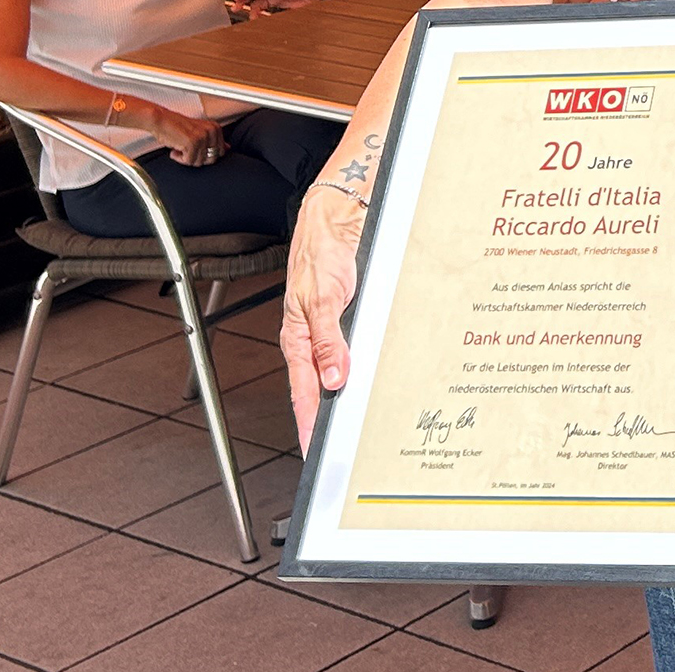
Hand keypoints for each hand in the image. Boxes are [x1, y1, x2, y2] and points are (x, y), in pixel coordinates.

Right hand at [149, 106, 225, 166]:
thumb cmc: (176, 126)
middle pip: (210, 159)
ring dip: (186, 158)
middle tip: (187, 150)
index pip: (220, 152)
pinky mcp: (192, 143)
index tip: (195, 149)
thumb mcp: (199, 131)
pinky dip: (179, 158)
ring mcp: (202, 137)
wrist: (161, 120)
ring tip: (180, 147)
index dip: (205, 155)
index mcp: (215, 128)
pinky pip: (189, 161)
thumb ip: (214, 140)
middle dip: (197, 158)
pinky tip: (175, 149)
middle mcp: (211, 132)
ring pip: (199, 162)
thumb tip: (227, 149)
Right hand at [282, 185, 367, 448]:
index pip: (302, 393)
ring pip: (341, 374)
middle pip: (321, 389)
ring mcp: (332, 334)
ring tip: (359, 426)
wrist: (337, 225)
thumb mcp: (323, 299)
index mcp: (298, 340)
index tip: (313, 449)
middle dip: (329, 419)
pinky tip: (376, 383)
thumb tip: (334, 378)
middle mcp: (314, 341)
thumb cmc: (319, 255)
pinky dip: (364, 370)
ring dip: (350, 395)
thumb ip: (328, 340)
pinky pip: (356, 353)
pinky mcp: (349, 323)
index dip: (308, 423)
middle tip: (339, 449)